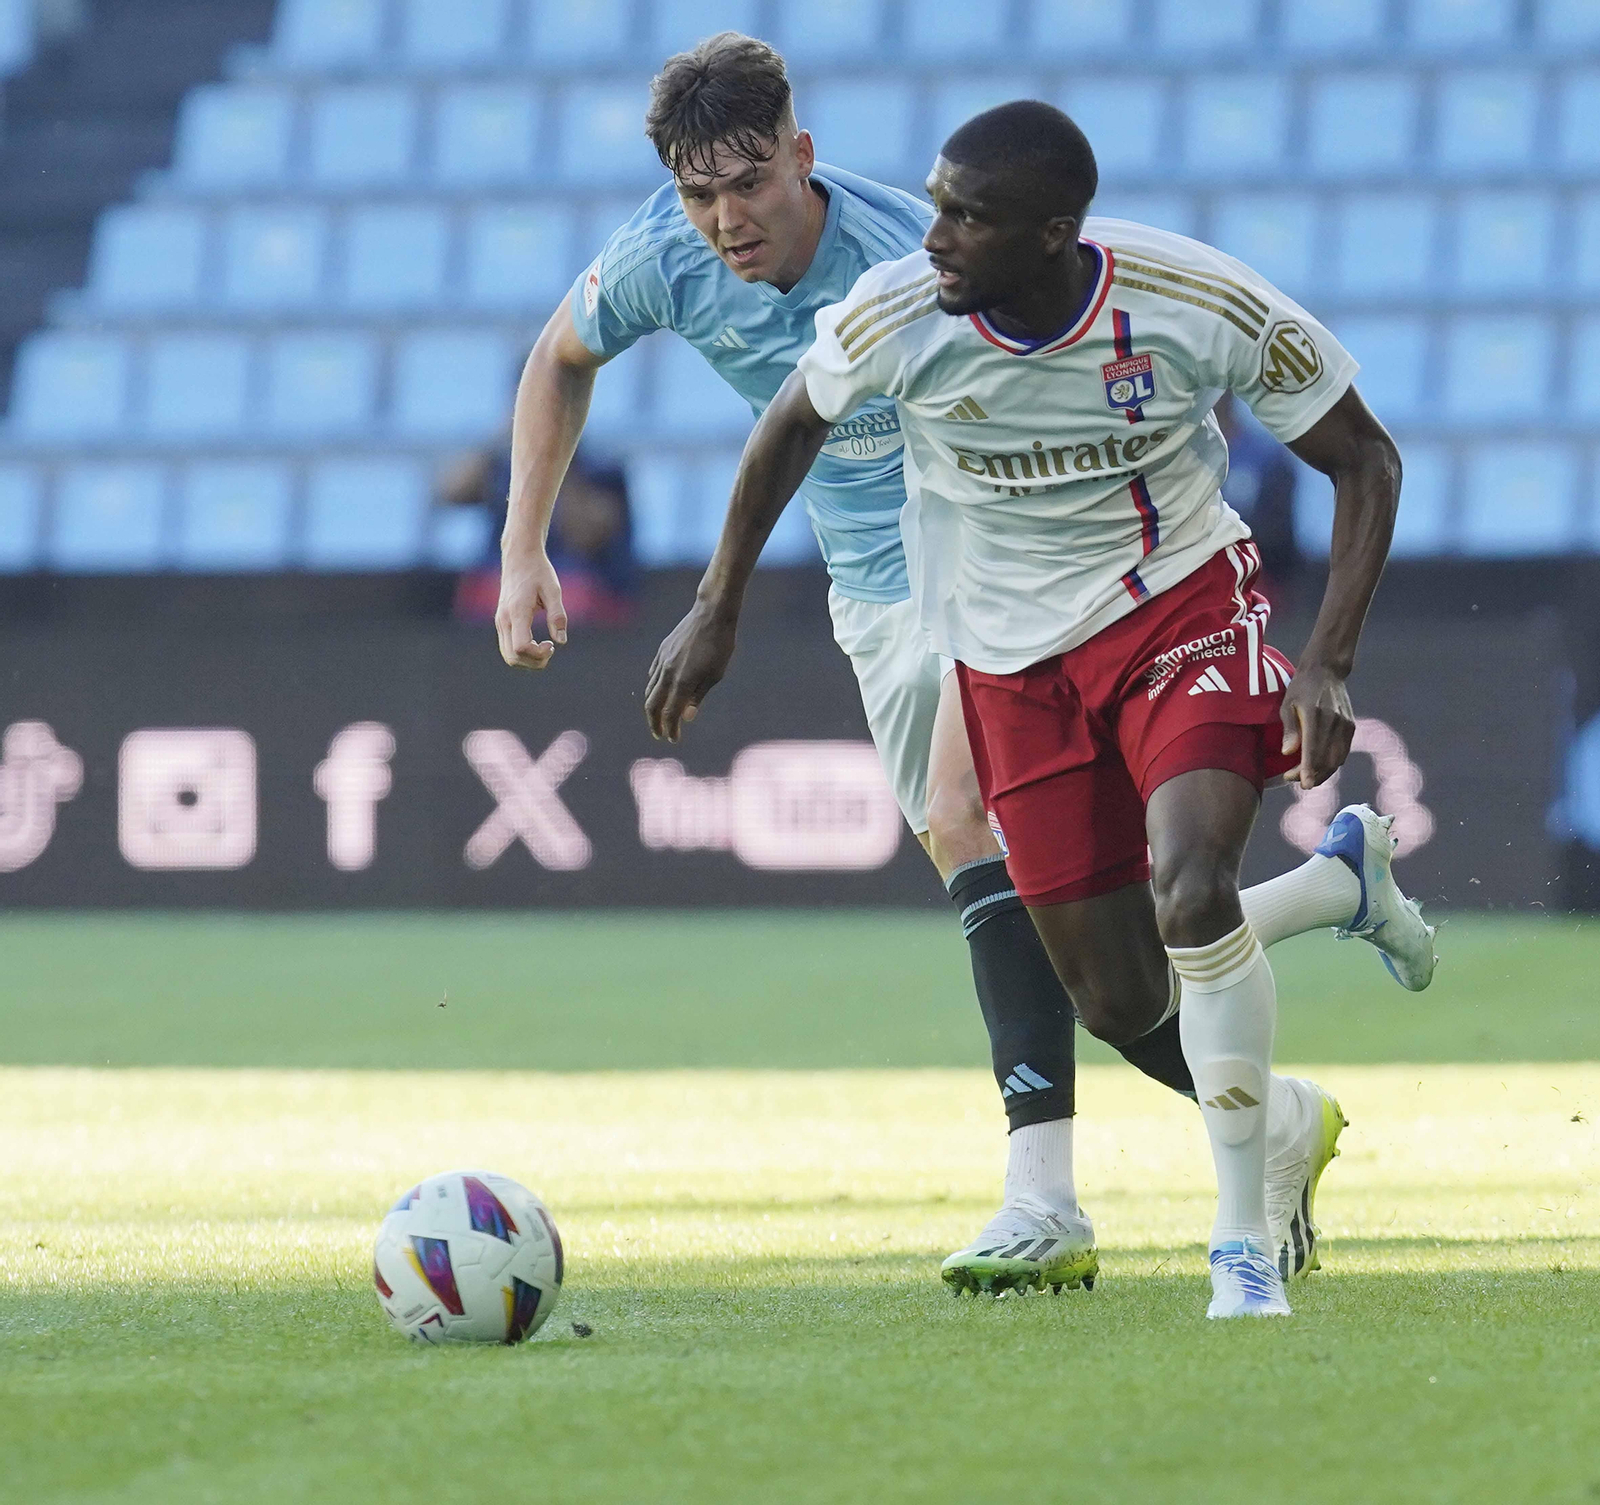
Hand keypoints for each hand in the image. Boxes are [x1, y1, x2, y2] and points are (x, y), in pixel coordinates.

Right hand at [495, 553, 566, 669]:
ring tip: (545, 648)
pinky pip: (507, 647)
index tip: (551, 646)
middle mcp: (504, 619)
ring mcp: (500, 621)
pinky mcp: (501, 621)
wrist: (519, 556)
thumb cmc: (538, 571)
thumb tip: (561, 641)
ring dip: (527, 660)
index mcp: (517, 612)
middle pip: (512, 657)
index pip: (521, 647)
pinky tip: (536, 643)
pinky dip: (522, 653)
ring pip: (508, 655)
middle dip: (534, 662)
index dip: (538, 654)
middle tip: (550, 650)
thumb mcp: (553, 590)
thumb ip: (558, 616)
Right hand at [645, 599, 737, 741]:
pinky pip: (653, 674)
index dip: (670, 729)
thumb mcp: (715, 675)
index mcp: (683, 682)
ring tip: (660, 716)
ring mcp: (663, 661)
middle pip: (652, 705)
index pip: (670, 713)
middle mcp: (668, 673)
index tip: (674, 738)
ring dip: (653, 706)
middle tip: (660, 734)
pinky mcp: (662, 651)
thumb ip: (698, 696)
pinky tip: (660, 691)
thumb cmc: (720, 646)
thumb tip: (687, 717)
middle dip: (654, 723)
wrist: (712, 614)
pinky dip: (653, 687)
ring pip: (650, 690)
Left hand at [1279, 662, 1355, 789]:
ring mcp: (1345, 724)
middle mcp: (1333, 721)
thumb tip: (1288, 753)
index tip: (1304, 784)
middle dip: (1312, 774)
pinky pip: (1343, 752)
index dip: (1309, 769)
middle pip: (1326, 758)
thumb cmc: (1301, 688)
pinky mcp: (1351, 726)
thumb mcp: (1287, 704)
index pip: (1313, 749)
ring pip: (1337, 758)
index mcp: (1315, 715)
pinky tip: (1320, 768)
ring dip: (1323, 772)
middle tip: (1295, 780)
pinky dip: (1332, 764)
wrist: (1326, 671)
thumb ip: (1289, 729)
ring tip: (1306, 777)